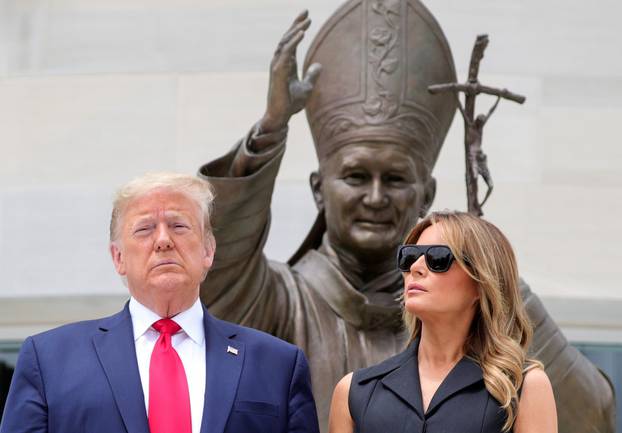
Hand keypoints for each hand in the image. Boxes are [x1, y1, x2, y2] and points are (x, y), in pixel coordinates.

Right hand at [259, 10, 321, 133]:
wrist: (282, 116)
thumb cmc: (291, 103)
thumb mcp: (307, 87)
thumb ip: (312, 76)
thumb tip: (319, 65)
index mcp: (286, 64)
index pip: (292, 41)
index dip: (298, 27)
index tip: (307, 16)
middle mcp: (280, 62)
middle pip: (287, 37)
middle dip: (296, 24)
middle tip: (306, 12)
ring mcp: (277, 66)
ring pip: (285, 42)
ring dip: (295, 30)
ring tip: (306, 22)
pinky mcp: (277, 71)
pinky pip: (285, 52)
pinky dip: (293, 42)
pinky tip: (302, 33)